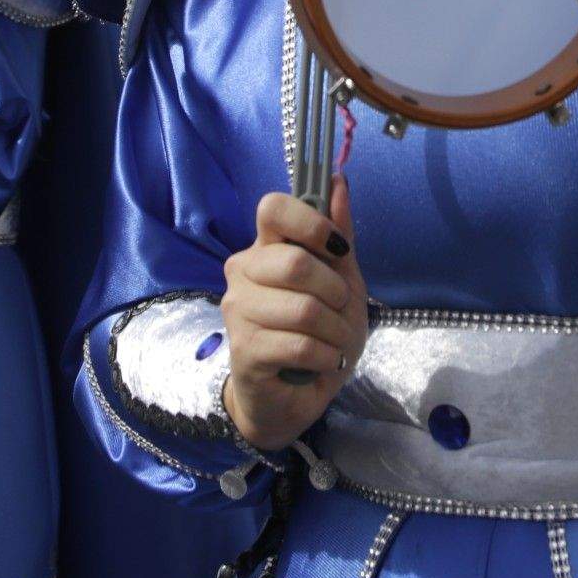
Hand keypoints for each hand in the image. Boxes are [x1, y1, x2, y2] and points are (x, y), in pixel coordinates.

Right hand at [221, 178, 369, 452]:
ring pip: (304, 309)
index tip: (337, 249)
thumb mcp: (340, 279)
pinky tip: (323, 362)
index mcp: (265, 247)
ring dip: (335, 331)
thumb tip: (340, 181)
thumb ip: (338, 234)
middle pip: (296, 262)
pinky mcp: (244, 350)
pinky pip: (300, 345)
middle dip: (335, 292)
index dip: (311, 223)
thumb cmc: (316, 332)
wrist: (295, 395)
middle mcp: (242, 271)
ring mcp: (237, 310)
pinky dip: (327, 357)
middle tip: (338, 310)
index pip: (272, 208)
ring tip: (333, 342)